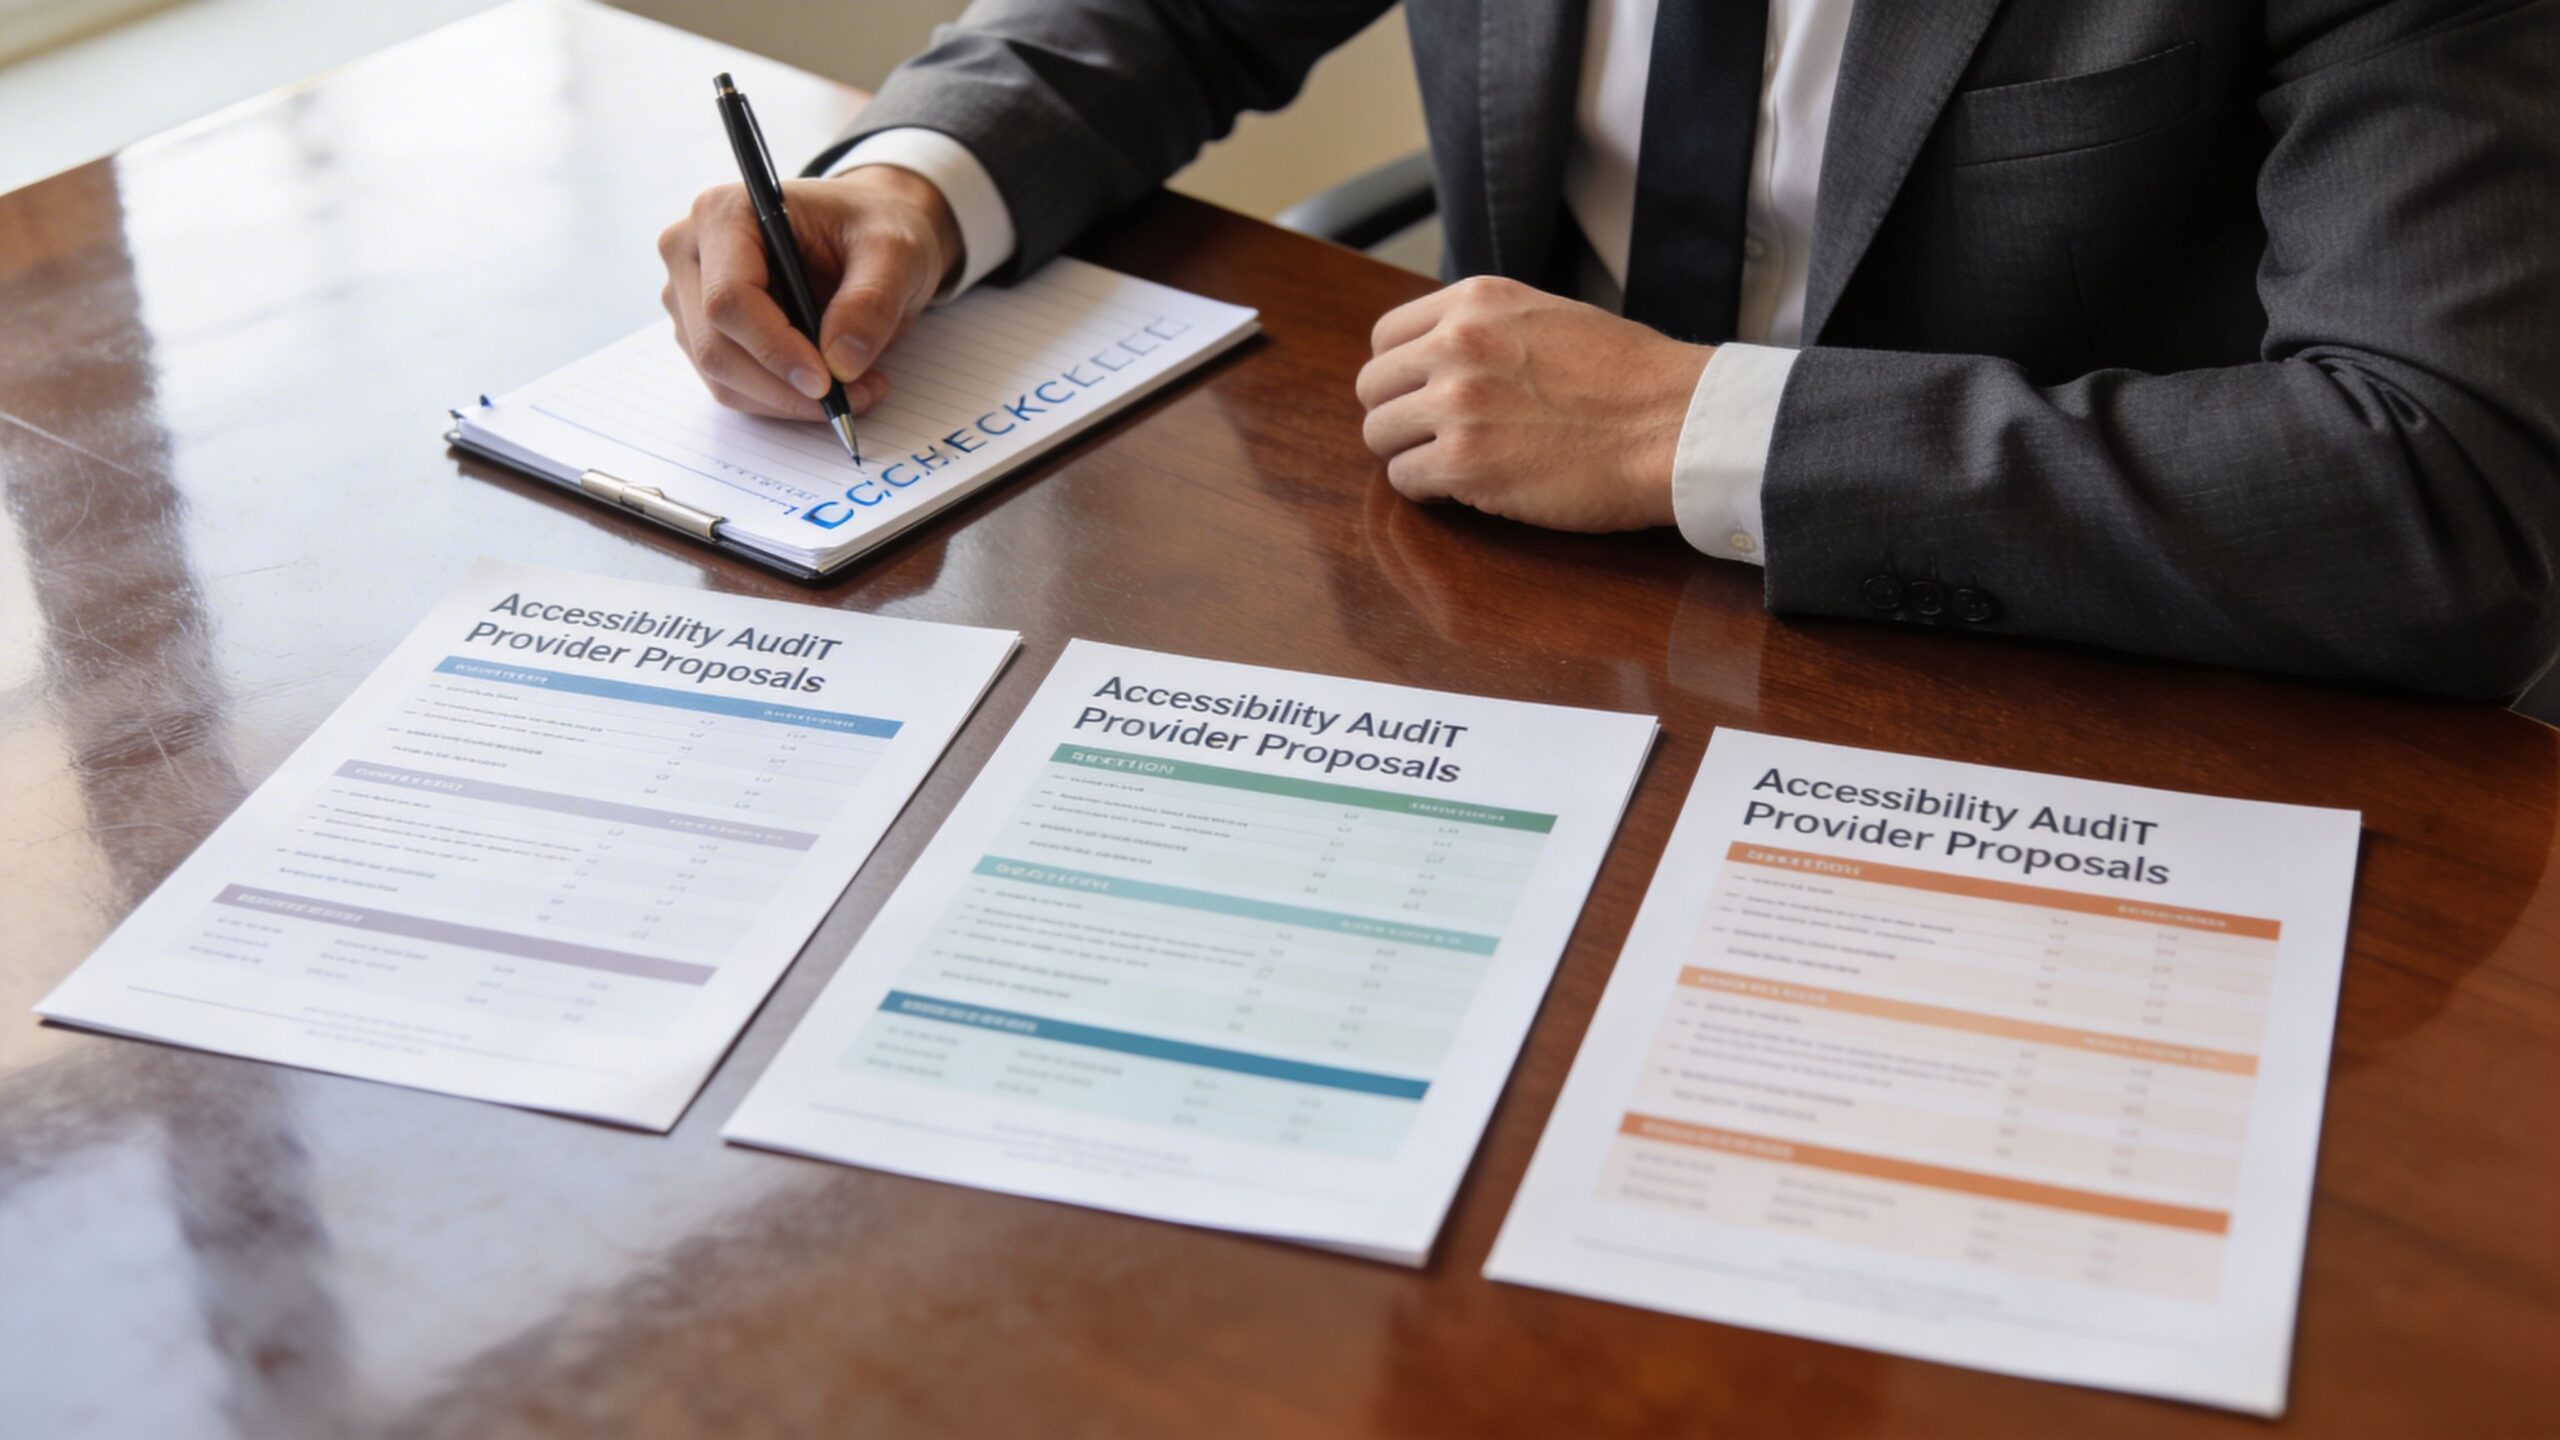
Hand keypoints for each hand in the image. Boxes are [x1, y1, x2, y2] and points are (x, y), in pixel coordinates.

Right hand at [657, 165, 963, 419]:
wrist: (866, 234)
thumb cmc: (873, 227)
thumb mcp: (895, 251)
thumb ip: (871, 300)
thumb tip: (842, 363)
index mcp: (726, 214)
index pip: (729, 298)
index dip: (774, 348)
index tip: (826, 382)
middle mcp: (693, 252)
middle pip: (716, 346)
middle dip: (785, 388)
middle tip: (854, 397)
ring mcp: (691, 296)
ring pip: (722, 377)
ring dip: (787, 401)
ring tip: (856, 390)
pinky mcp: (704, 333)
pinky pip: (734, 386)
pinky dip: (782, 401)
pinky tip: (830, 387)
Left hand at [1355, 276, 1710, 530]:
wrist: (1675, 423)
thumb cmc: (1628, 378)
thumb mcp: (1546, 317)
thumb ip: (1486, 330)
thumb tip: (1437, 356)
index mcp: (1475, 302)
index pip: (1385, 337)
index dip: (1399, 374)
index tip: (1420, 397)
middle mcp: (1456, 344)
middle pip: (1372, 388)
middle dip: (1397, 417)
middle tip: (1432, 439)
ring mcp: (1456, 405)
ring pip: (1380, 437)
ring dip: (1409, 456)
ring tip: (1453, 465)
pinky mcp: (1465, 463)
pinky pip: (1405, 482)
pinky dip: (1428, 492)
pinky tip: (1467, 488)